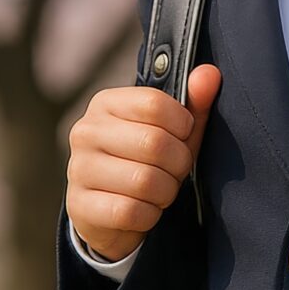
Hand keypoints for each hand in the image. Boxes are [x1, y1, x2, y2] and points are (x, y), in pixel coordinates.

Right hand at [67, 64, 220, 261]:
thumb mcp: (172, 131)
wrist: (107, 211)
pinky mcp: (79, 205)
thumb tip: (210, 74)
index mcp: (106, 103)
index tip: (183, 135)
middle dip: (178, 163)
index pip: (154, 104)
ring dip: (165, 192)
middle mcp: (86, 131)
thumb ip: (193, 103)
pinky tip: (144, 210)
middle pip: (154, 143)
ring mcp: (78, 168)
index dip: (182, 124)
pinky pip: (130, 212)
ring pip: (145, 181)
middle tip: (175, 170)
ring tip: (160, 190)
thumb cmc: (145, 161)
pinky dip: (149, 215)